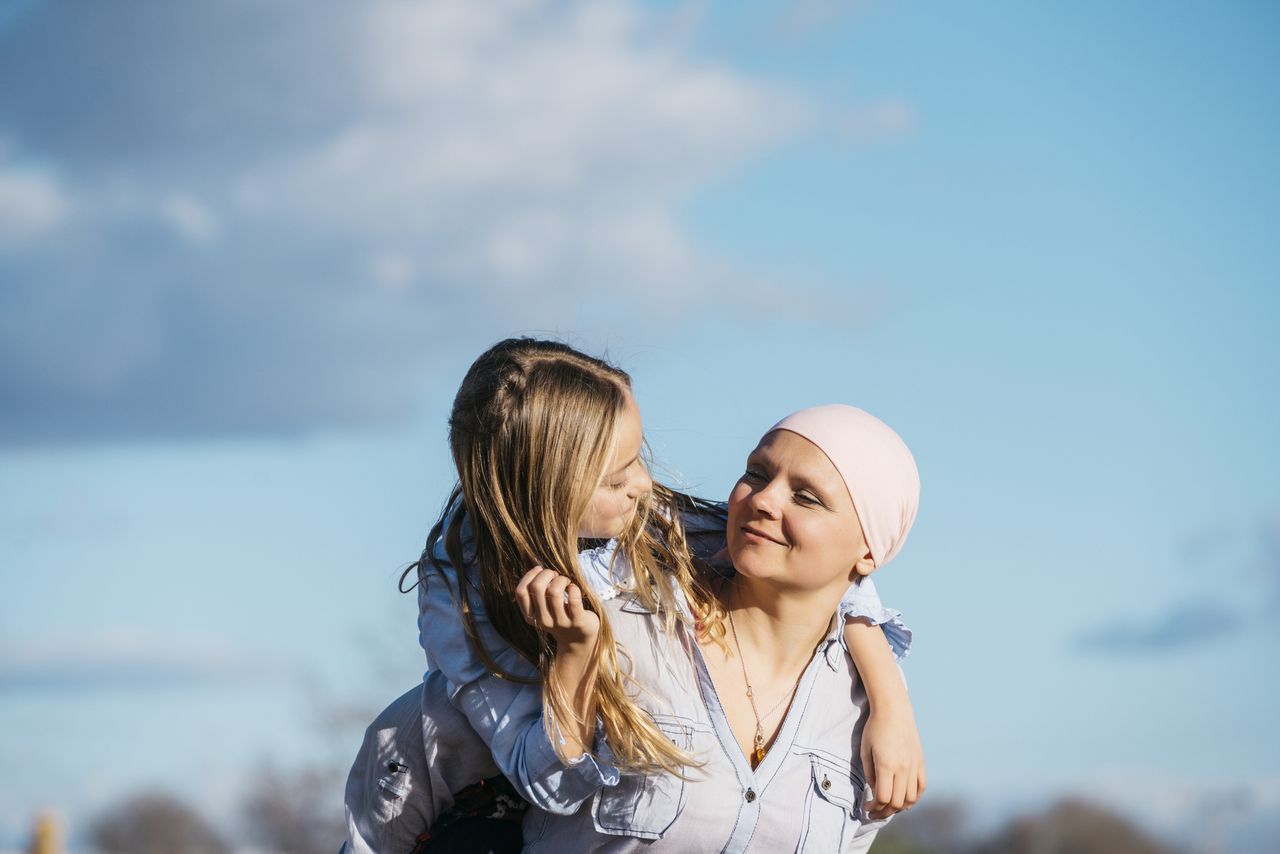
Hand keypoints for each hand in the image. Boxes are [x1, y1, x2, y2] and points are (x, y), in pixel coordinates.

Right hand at [514, 566, 599, 649]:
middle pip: (537, 587)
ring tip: (566, 581)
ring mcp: (560, 622)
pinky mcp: (577, 621)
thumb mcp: (542, 609)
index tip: (540, 570)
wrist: (578, 640)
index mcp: (530, 615)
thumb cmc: (559, 616)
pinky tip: (574, 589)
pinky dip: (574, 588)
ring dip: (561, 579)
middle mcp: (542, 620)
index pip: (520, 592)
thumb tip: (538, 568)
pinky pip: (573, 599)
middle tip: (555, 575)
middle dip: (547, 574)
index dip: (529, 575)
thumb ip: (536, 594)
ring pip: (554, 591)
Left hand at [860, 701, 925, 818]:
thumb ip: (870, 774)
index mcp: (886, 766)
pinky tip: (904, 800)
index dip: (874, 807)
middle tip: (874, 811)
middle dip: (884, 812)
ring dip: (899, 807)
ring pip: (910, 799)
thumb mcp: (865, 750)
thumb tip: (875, 791)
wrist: (894, 710)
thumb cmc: (874, 728)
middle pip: (897, 802)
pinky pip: (921, 787)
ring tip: (888, 807)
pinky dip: (914, 798)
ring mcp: (914, 766)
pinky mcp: (921, 762)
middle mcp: (903, 768)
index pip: (883, 798)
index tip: (866, 807)